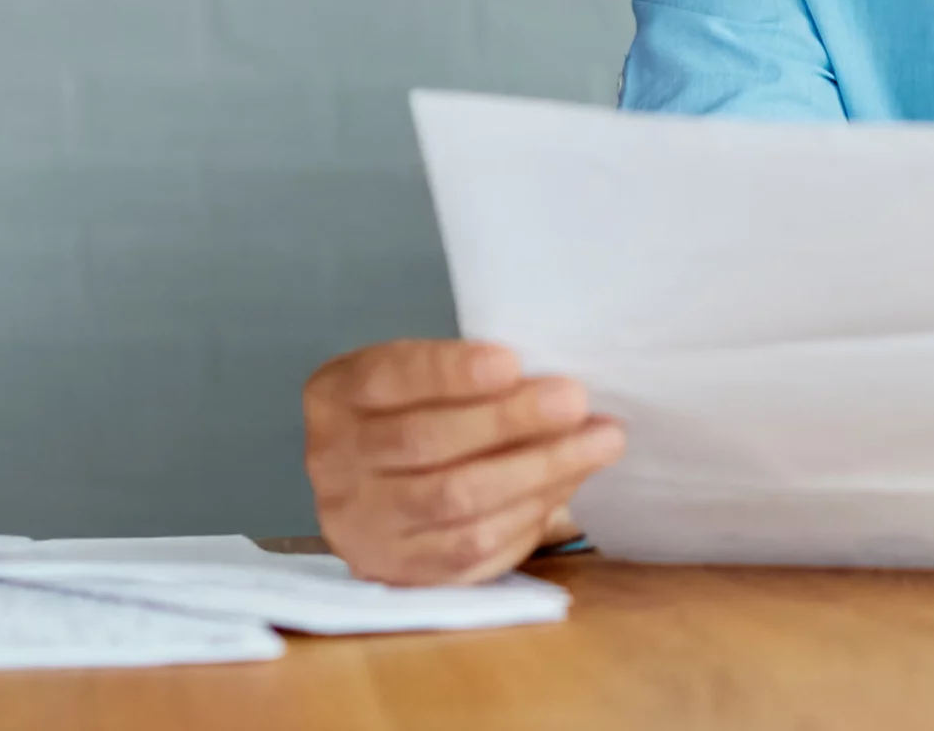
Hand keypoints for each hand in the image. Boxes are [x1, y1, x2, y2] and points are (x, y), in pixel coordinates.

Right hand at [303, 340, 624, 585]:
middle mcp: (334, 463)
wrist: (387, 488)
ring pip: (454, 500)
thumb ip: (476, 376)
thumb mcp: (429, 377)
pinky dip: (528, 514)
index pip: (388, 379)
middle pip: (426, 442)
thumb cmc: (428, 410)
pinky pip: (470, 549)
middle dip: (510, 420)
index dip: (450, 373)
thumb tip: (562, 385)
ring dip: (538, 469)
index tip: (512, 361)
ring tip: (600, 441)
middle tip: (575, 400)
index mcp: (337, 396)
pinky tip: (569, 483)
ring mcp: (360, 525)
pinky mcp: (399, 571)